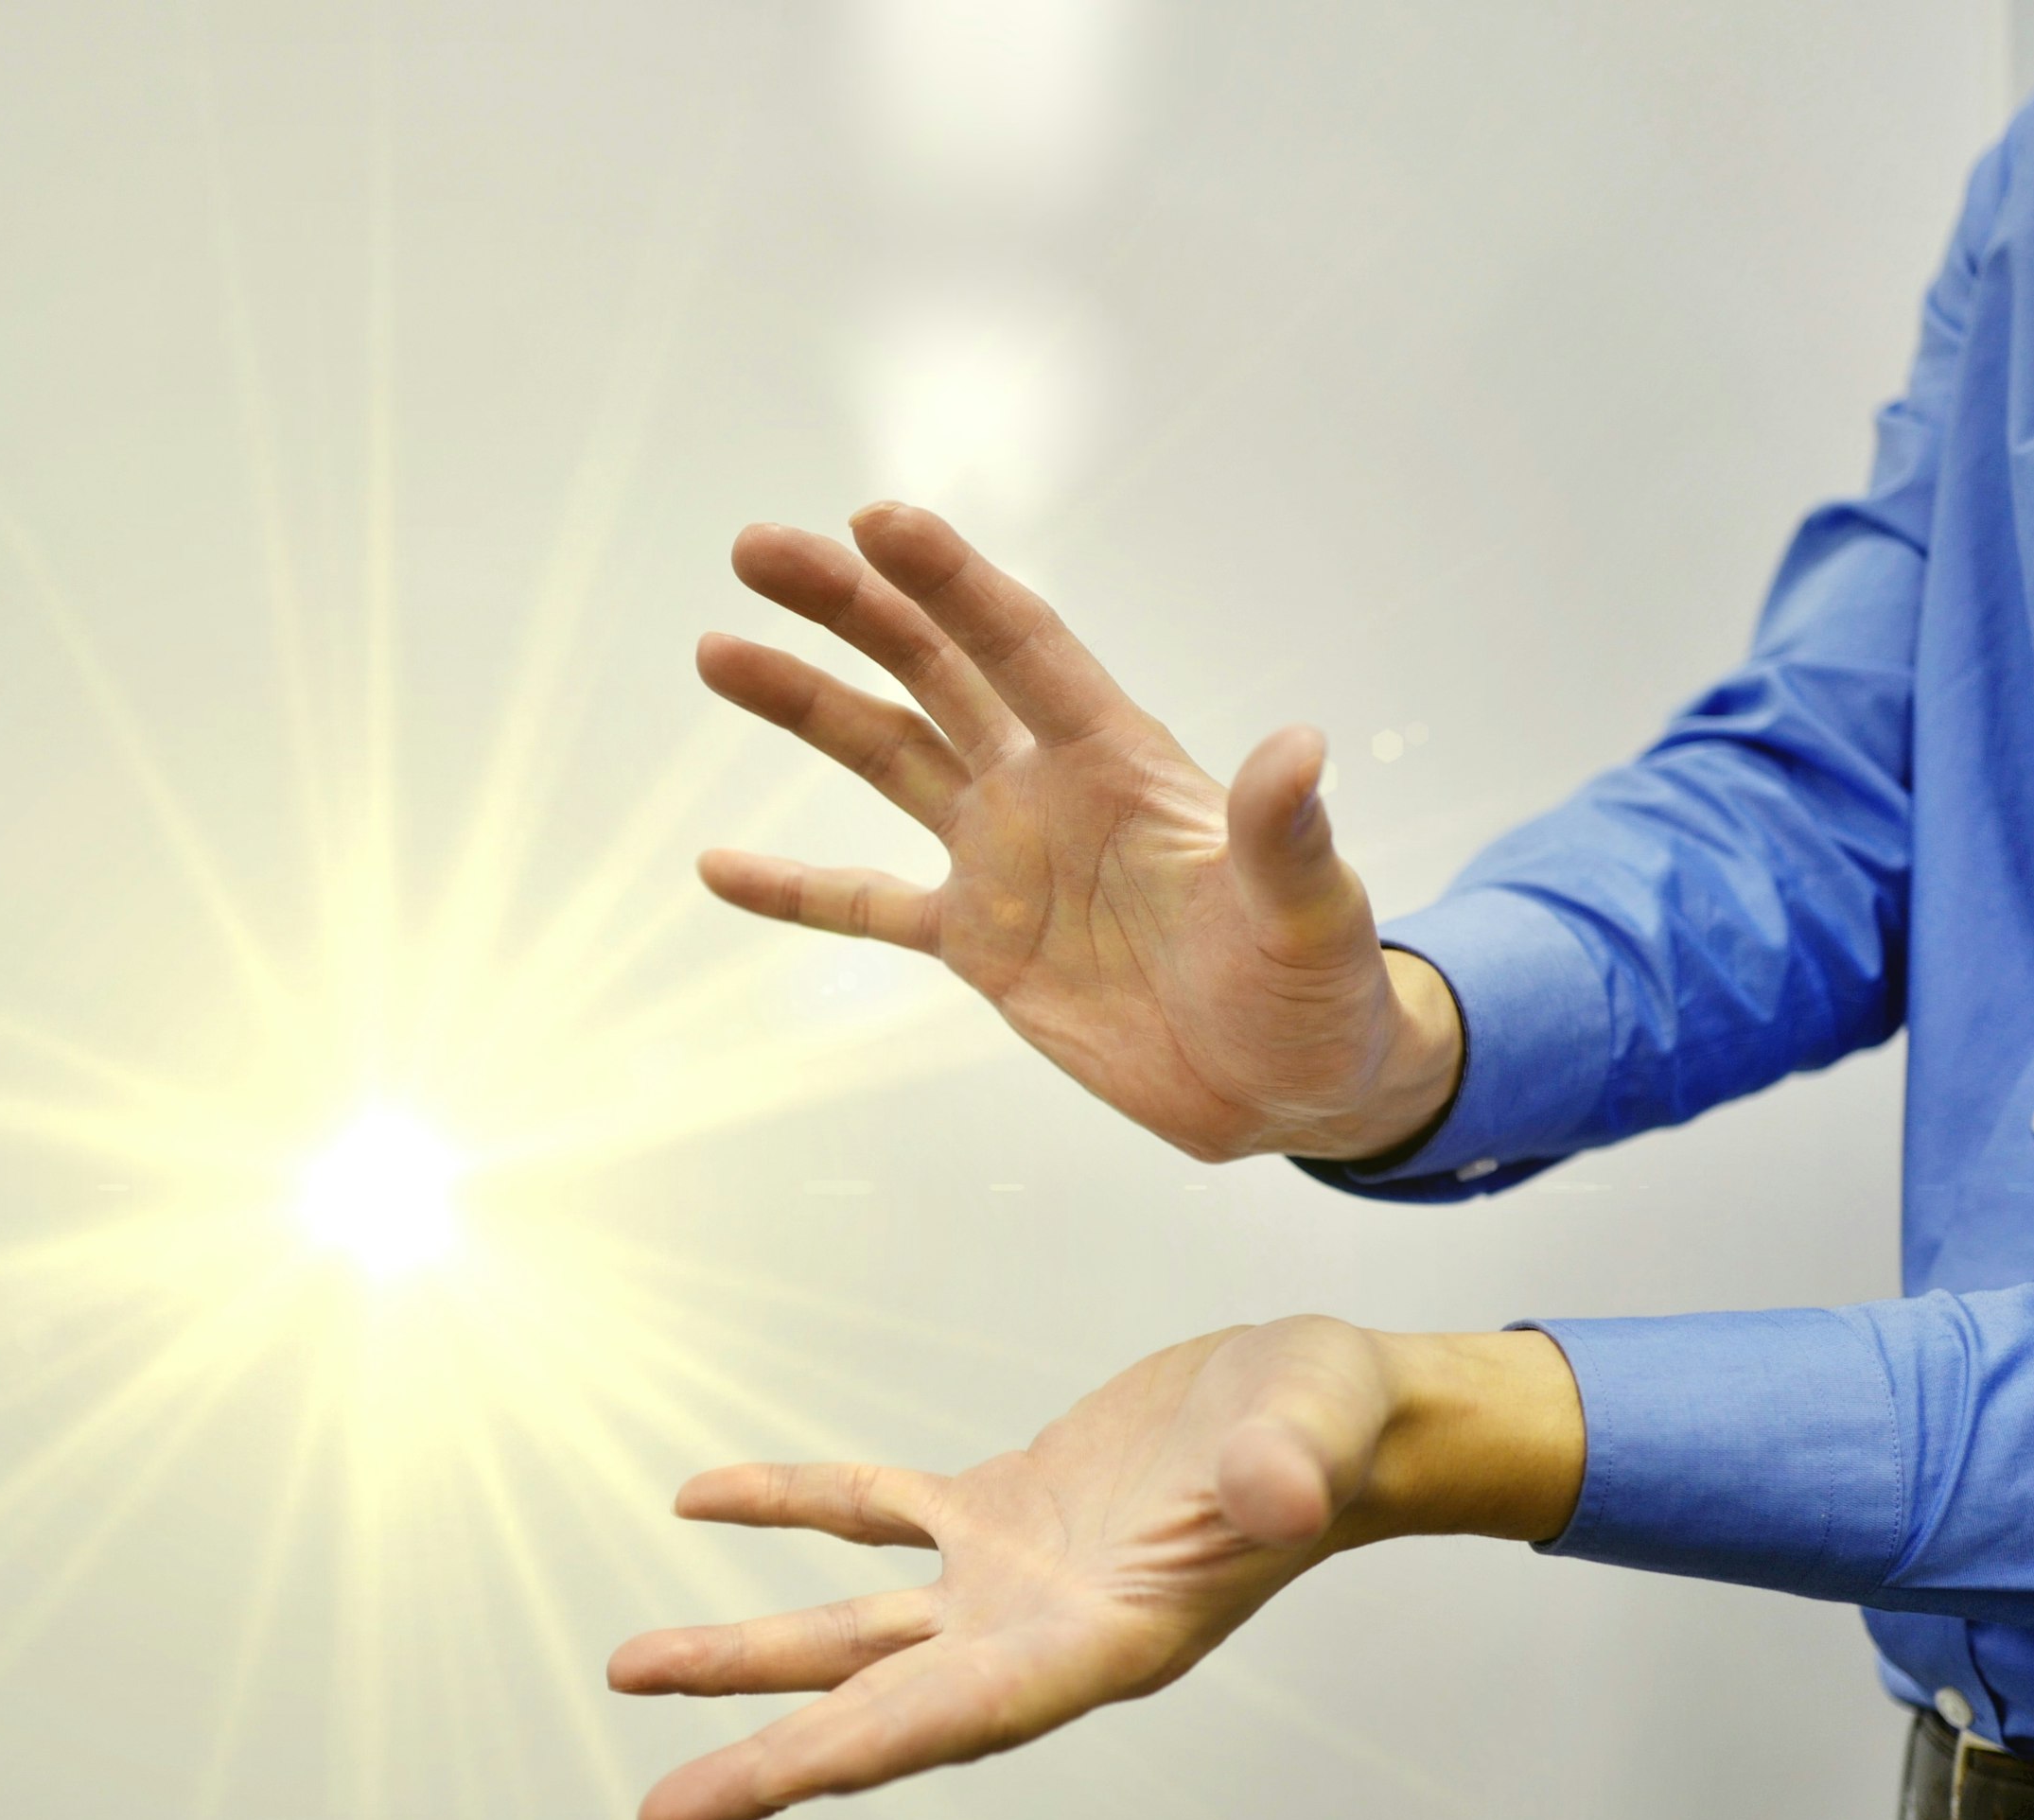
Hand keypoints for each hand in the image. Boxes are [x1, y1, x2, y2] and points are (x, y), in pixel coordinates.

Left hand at [608, 1321, 1581, 1819]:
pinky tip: (705, 1499)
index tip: (753, 1791)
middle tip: (657, 1816)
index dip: (854, 1752)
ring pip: (857, 1631)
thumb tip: (1282, 1493)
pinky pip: (875, 1513)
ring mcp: (1014, 1578)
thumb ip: (1287, 1475)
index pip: (960, 1714)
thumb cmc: (1333, 1428)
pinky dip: (794, 1507)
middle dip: (769, 1759)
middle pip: (882, 1710)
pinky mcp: (1004, 1509)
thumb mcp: (1314, 1436)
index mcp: (1106, 1642)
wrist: (1335, 1407)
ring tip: (632, 1672)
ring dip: (750, 1656)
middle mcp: (1043, 1634)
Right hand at [694, 504, 1462, 1163]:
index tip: (878, 521)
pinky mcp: (980, 944)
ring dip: (806, 704)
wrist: (1290, 1085)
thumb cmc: (1317, 989)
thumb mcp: (1311, 914)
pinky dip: (796, 889)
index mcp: (1121, 761)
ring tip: (718, 649)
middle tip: (756, 549)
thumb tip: (1299, 750)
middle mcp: (1050, 788)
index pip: (1022, 648)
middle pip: (933, 669)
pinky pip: (869, 905)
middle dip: (849, 606)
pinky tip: (717, 866)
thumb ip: (1285, 836)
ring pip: (887, 756)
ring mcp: (1007, 860)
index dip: (953, 583)